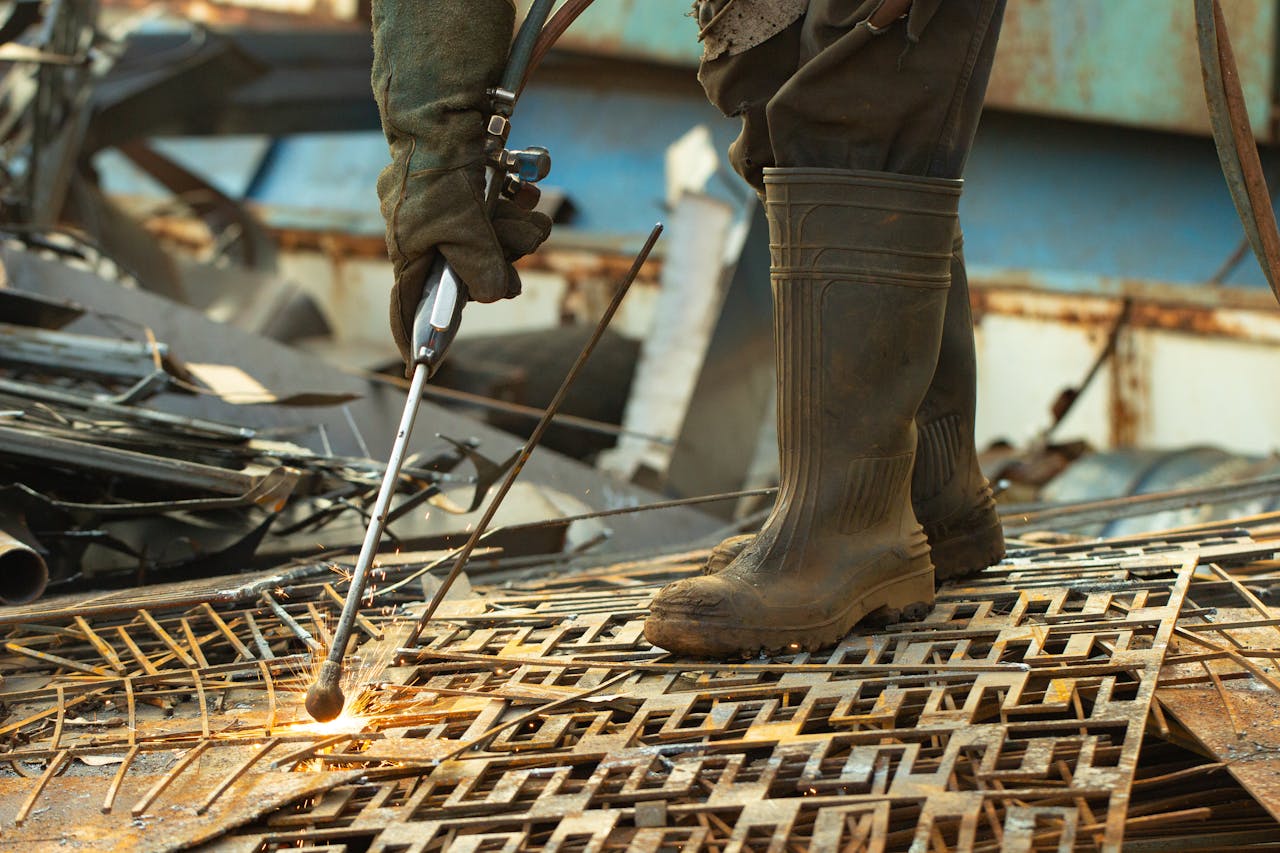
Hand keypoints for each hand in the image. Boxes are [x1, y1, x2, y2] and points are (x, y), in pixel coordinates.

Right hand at [371, 0, 550, 370]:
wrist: (452, 67)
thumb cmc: (438, 132)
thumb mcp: (455, 205)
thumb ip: (473, 256)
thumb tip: (494, 295)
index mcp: (407, 234)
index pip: (408, 299)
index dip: (416, 332)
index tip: (422, 366)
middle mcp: (426, 221)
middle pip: (470, 272)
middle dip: (503, 257)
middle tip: (518, 229)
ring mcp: (454, 200)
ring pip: (497, 241)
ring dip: (522, 226)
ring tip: (527, 198)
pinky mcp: (480, 177)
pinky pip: (508, 209)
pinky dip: (524, 202)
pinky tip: (528, 183)